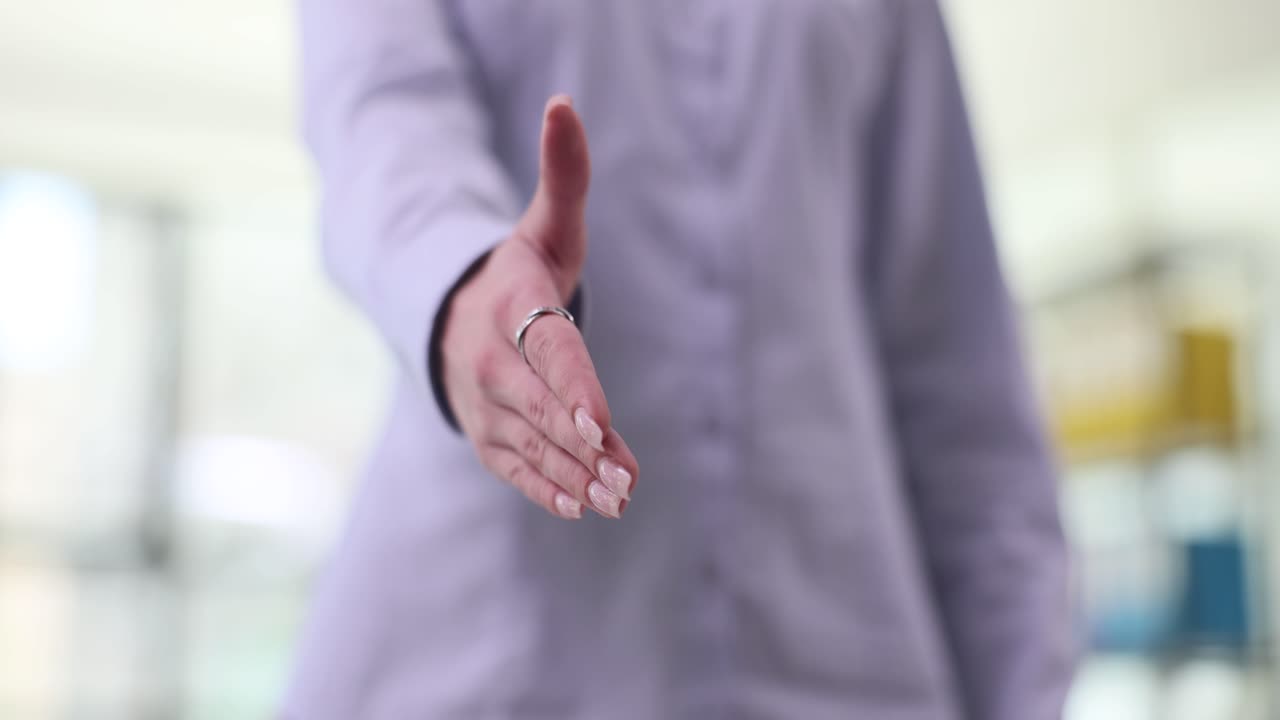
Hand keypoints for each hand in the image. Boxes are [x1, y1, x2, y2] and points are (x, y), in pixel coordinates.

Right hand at [440, 95, 637, 519]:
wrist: (451, 314)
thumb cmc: (520, 271)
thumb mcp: (544, 226)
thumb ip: (563, 175)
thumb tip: (564, 104)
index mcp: (511, 307)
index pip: (547, 350)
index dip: (571, 387)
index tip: (597, 422)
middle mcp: (490, 361)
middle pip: (540, 408)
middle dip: (581, 445)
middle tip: (624, 480)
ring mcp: (483, 404)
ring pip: (531, 444)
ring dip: (573, 475)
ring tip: (617, 499)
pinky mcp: (486, 436)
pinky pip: (513, 466)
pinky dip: (543, 488)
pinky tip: (577, 508)